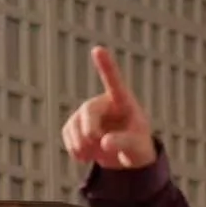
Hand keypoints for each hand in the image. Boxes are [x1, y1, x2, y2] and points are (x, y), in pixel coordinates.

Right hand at [61, 46, 155, 169]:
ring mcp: (86, 113)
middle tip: (100, 146)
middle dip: (90, 132)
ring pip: (74, 125)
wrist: (126, 155)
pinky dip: (74, 149)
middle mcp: (102, 102)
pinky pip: (67, 134)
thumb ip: (124, 143)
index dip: (106, 66)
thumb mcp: (137, 147)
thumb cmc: (138, 145)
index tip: (98, 49)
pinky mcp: (75, 124)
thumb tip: (104, 142)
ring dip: (81, 144)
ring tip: (95, 156)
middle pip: (87, 111)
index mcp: (122, 101)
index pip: (114, 82)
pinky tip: (85, 157)